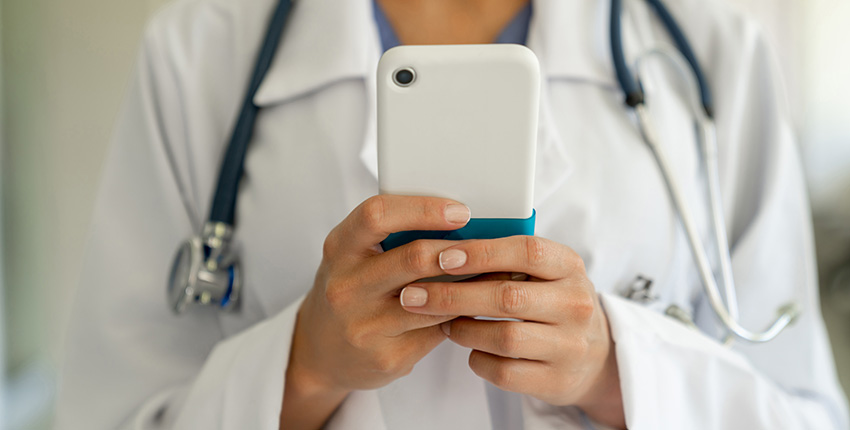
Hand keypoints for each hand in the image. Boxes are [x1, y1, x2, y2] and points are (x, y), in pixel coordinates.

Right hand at [281, 195, 469, 428]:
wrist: (321, 351)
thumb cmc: (351, 290)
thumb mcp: (355, 255)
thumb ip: (392, 237)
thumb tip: (461, 220)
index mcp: (339, 248)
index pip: (377, 215)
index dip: (423, 209)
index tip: (460, 211)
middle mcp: (345, 286)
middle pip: (413, 258)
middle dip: (459, 250)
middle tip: (489, 246)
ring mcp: (364, 326)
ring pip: (432, 299)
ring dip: (470, 285)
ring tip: (496, 273)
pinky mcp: (386, 357)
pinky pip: (436, 331)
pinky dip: (461, 315)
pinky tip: (477, 305)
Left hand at [400, 236, 625, 427]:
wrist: (593, 356)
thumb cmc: (551, 302)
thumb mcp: (544, 272)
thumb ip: (505, 257)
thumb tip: (444, 247)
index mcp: (569, 266)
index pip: (526, 252)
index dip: (482, 253)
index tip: (442, 257)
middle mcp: (576, 304)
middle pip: (507, 297)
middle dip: (453, 295)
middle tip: (414, 295)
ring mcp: (570, 345)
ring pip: (504, 337)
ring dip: (463, 330)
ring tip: (443, 322)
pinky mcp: (557, 380)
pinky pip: (505, 372)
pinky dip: (478, 360)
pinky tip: (470, 349)